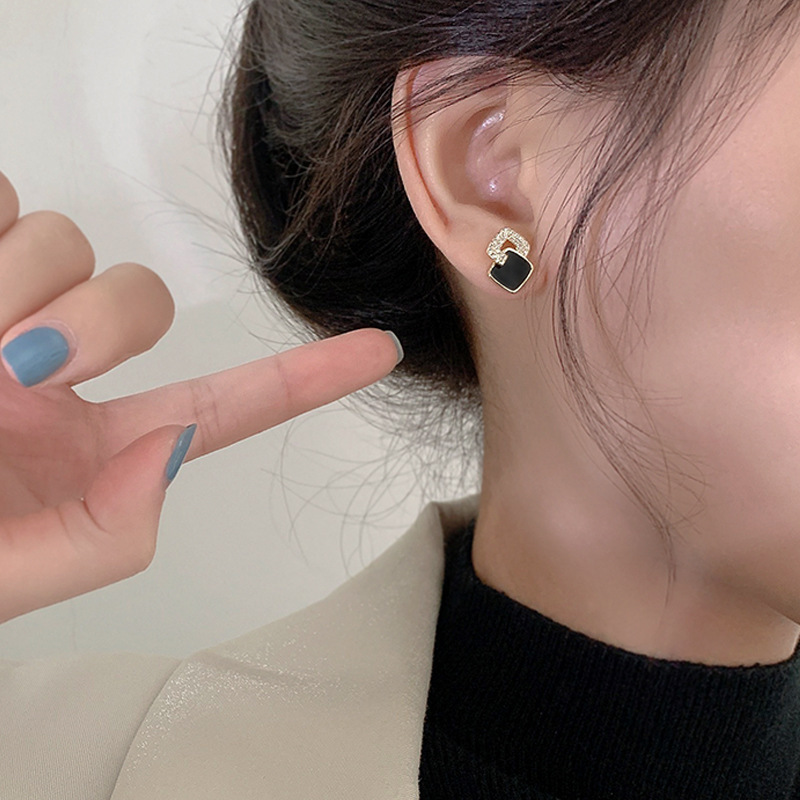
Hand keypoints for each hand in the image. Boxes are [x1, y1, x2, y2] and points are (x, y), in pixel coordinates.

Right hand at [0, 171, 400, 623]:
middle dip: (89, 318)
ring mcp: (8, 313)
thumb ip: (106, 539)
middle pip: (134, 291)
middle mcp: (65, 374)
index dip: (309, 377)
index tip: (380, 349)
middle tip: (18, 368)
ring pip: (62, 238)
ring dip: (16, 284)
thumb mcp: (16, 574)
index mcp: (99, 446)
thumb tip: (172, 453)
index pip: (231, 403)